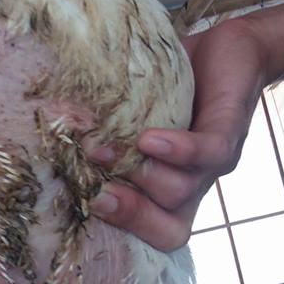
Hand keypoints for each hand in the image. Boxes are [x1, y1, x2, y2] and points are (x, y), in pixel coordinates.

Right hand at [89, 17, 266, 250]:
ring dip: (138, 173)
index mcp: (173, 189)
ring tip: (105, 147)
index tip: (87, 203)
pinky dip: (179, 151)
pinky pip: (208, 152)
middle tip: (91, 184)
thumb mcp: (136, 113)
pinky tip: (151, 139)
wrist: (235, 50)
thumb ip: (105, 126)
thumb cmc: (178, 86)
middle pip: (170, 225)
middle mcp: (195, 184)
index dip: (126, 228)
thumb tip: (49, 122)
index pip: (158, 234)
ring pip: (180, 192)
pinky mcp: (230, 130)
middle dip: (128, 211)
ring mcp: (214, 163)